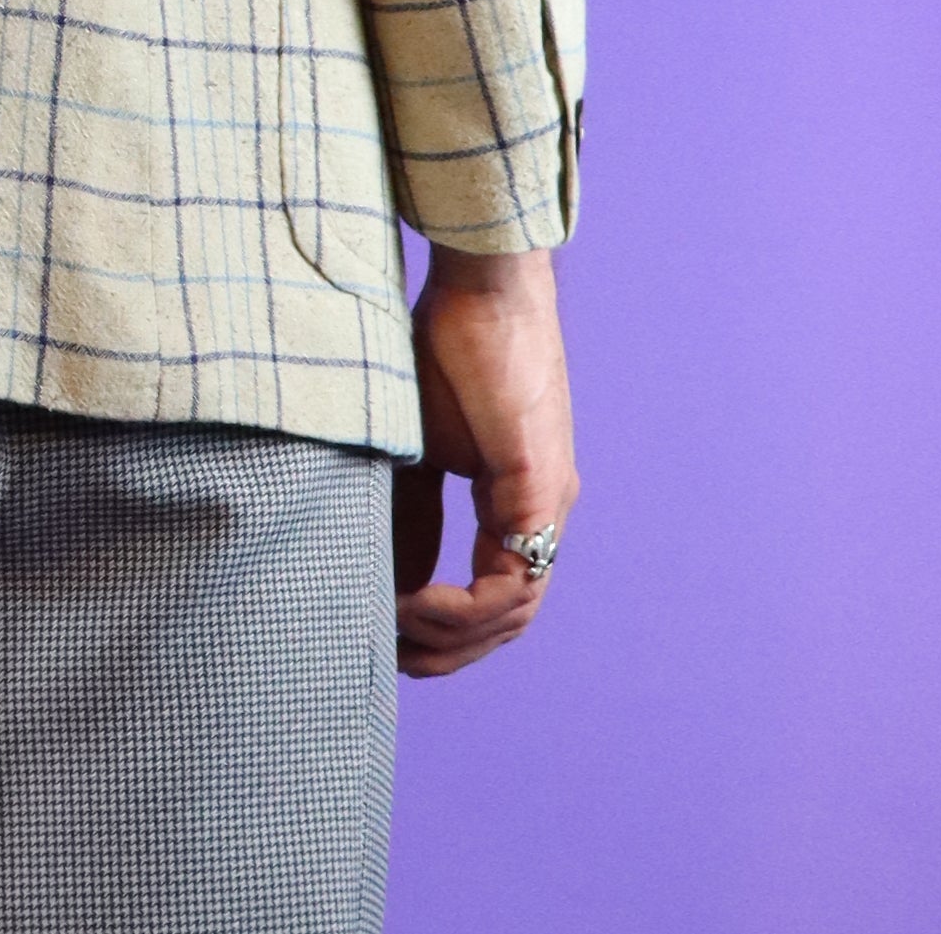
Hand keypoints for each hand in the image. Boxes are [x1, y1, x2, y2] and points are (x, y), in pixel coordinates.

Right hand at [392, 245, 577, 678]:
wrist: (482, 280)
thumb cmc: (447, 344)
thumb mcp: (417, 446)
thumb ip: (412, 514)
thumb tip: (397, 579)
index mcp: (519, 497)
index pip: (497, 592)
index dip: (447, 628)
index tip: (393, 634)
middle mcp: (545, 507)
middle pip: (512, 618)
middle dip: (451, 651)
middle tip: (395, 659)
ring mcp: (548, 499)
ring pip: (516, 609)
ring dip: (453, 635)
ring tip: (397, 629)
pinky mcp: (538, 481)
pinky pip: (513, 577)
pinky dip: (464, 605)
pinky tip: (415, 599)